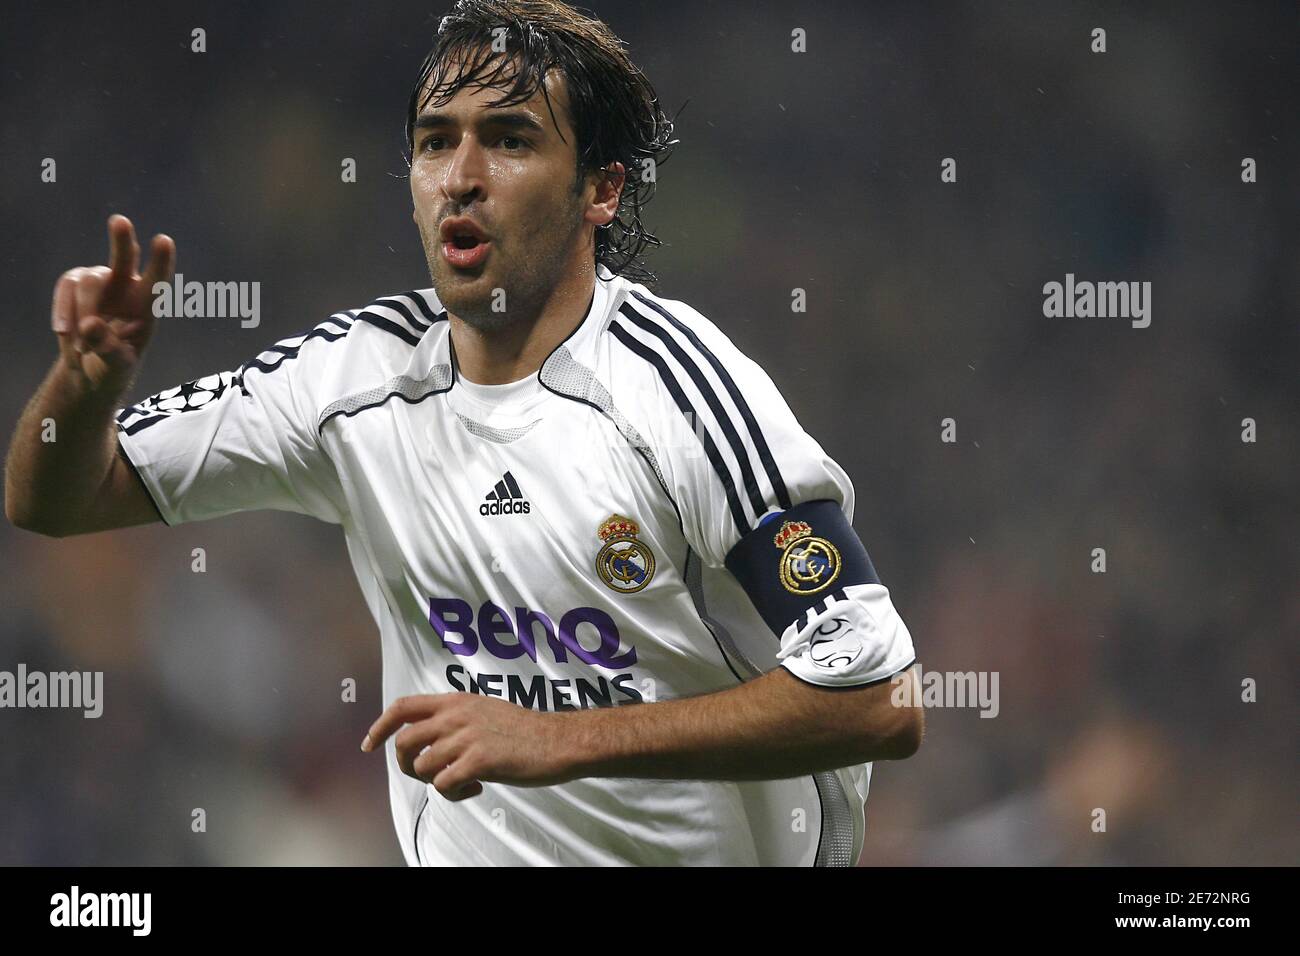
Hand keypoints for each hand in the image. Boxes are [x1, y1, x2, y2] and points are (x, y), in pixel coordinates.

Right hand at [52, 214, 174, 395]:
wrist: (89, 369)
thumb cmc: (113, 367)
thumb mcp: (115, 366)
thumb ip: (107, 348)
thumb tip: (89, 324)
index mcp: (147, 307)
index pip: (157, 282)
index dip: (160, 262)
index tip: (164, 240)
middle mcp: (126, 288)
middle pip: (124, 259)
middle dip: (121, 240)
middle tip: (119, 220)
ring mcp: (100, 284)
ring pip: (88, 280)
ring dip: (82, 310)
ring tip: (80, 344)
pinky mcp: (75, 286)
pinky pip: (66, 287)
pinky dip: (63, 310)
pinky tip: (65, 333)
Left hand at [361, 693, 578, 801]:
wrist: (557, 741)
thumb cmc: (525, 730)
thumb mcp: (485, 710)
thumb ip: (457, 717)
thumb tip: (430, 736)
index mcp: (456, 701)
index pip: (402, 707)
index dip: (379, 726)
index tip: (369, 744)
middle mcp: (456, 716)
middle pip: (404, 742)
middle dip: (406, 765)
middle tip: (427, 775)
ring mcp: (466, 738)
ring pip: (422, 766)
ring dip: (435, 781)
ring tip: (462, 782)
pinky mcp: (479, 761)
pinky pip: (443, 785)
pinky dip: (454, 793)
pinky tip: (476, 788)